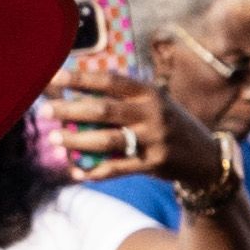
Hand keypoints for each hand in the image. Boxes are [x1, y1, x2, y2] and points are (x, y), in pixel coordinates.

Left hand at [40, 54, 185, 183]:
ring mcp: (155, 139)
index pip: (110, 80)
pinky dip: (95, 172)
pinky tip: (76, 172)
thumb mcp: (154, 104)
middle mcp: (153, 113)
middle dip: (69, 110)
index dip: (80, 78)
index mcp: (149, 92)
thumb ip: (122, 100)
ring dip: (77, 141)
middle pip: (103, 109)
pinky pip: (118, 169)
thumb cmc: (168, 126)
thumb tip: (73, 95)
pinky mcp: (155, 164)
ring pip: (107, 140)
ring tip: (54, 140)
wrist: (206, 158)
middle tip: (43, 111)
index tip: (54, 77)